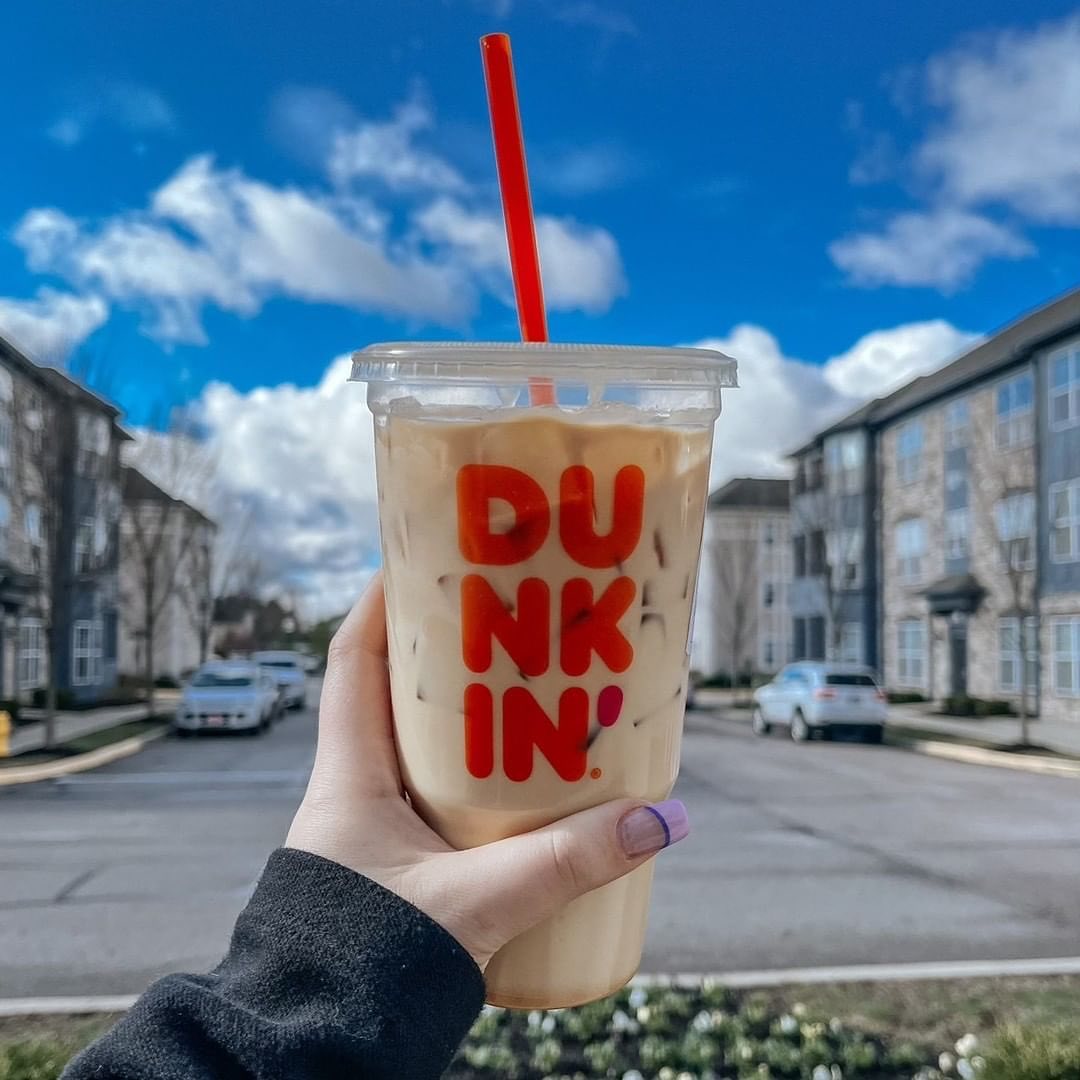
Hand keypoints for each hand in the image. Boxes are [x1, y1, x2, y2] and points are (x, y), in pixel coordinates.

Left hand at [286, 574, 688, 969]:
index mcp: (348, 775)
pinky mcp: (401, 864)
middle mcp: (355, 789)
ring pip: (423, 748)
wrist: (318, 1048)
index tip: (423, 557)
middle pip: (399, 693)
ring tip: (534, 693)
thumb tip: (658, 820)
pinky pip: (442, 799)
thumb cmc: (365, 968)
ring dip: (472, 720)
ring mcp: (376, 828)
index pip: (354, 658)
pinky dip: (481, 782)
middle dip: (451, 654)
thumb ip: (564, 865)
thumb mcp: (474, 904)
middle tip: (513, 624)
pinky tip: (529, 789)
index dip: (383, 602)